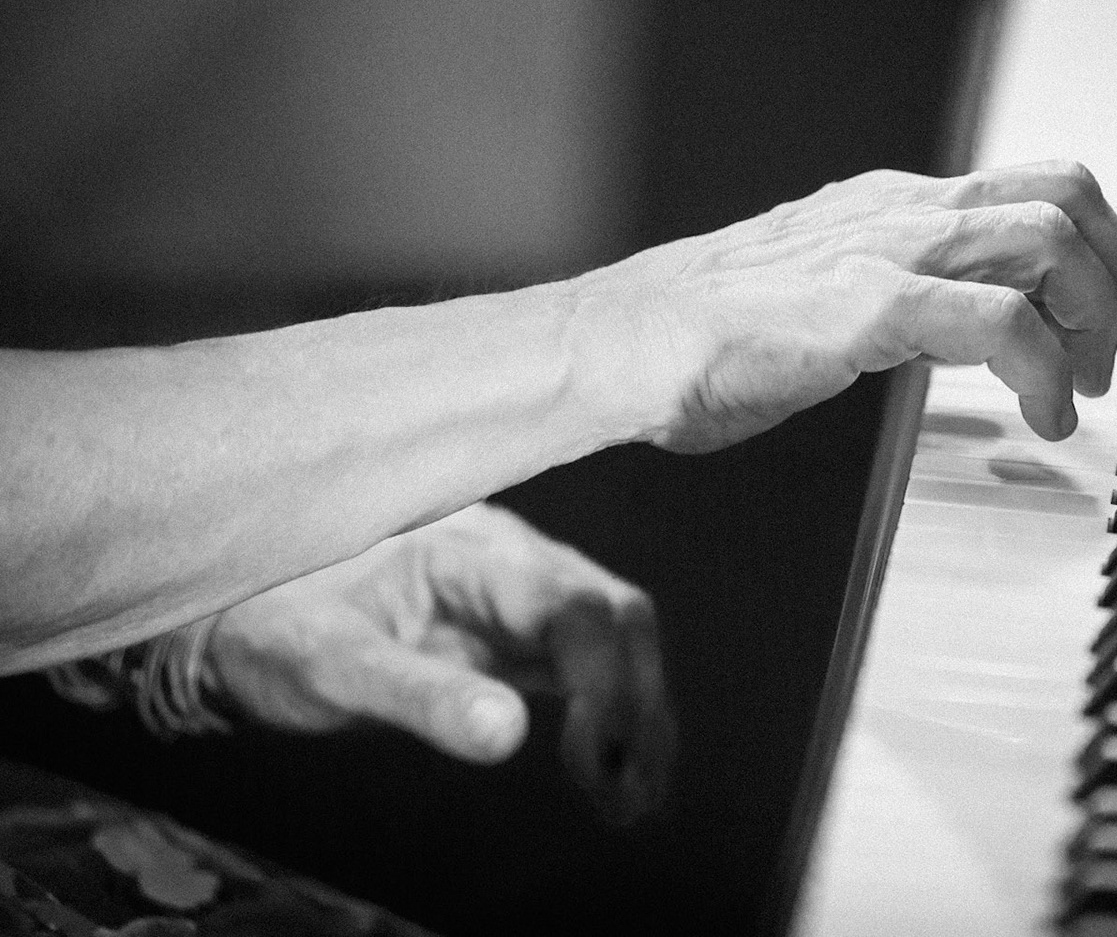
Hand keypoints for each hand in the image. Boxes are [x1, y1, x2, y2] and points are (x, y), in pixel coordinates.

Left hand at [204, 503, 671, 825]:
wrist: (242, 612)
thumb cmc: (276, 628)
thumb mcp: (331, 664)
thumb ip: (419, 696)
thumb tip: (509, 736)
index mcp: (474, 552)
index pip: (574, 606)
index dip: (603, 681)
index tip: (591, 762)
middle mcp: (516, 561)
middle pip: (617, 617)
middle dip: (637, 704)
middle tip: (629, 794)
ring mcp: (524, 596)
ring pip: (618, 640)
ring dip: (638, 717)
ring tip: (633, 800)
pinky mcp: (521, 633)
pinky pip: (592, 666)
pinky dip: (615, 721)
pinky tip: (617, 777)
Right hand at [580, 160, 1116, 452]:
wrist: (617, 345)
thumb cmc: (704, 337)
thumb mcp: (829, 294)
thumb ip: (902, 297)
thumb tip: (971, 331)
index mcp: (894, 204)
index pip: (1038, 187)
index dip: (1093, 253)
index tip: (1089, 328)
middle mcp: (901, 210)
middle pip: (1066, 197)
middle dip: (1110, 282)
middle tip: (1097, 360)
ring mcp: (884, 251)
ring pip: (1048, 241)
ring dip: (1089, 323)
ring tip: (1073, 391)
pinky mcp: (865, 306)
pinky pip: (999, 321)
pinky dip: (1045, 374)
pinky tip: (1041, 418)